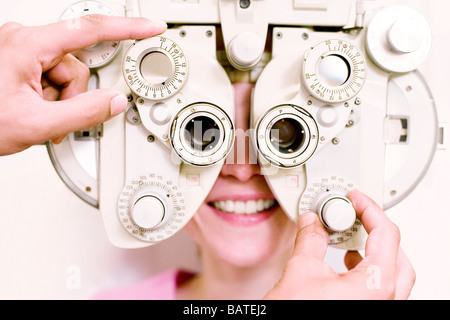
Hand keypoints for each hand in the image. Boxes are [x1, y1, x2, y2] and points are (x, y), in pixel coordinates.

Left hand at [0, 15, 166, 155]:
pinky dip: (51, 98)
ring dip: (60, 101)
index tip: (151, 27)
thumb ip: (82, 114)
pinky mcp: (20, 61)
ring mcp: (21, 50)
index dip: (127, 28)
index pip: (89, 30)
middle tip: (55, 118)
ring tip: (38, 117)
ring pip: (66, 75)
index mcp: (27, 45)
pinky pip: (52, 77)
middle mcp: (24, 40)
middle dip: (73, 96)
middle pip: (77, 65)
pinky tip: (33, 111)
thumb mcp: (34, 125)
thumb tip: (114, 101)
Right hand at [264, 190, 414, 299]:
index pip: (386, 234)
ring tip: (350, 237)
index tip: (355, 199)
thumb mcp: (301, 271)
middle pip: (398, 256)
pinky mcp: (366, 311)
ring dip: (375, 251)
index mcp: (376, 286)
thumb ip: (311, 240)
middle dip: (378, 231)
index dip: (369, 209)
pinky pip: (381, 290)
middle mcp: (385, 301)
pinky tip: (347, 264)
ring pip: (394, 275)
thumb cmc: (299, 313)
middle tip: (357, 215)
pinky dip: (368, 271)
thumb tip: (312, 222)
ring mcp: (379, 309)